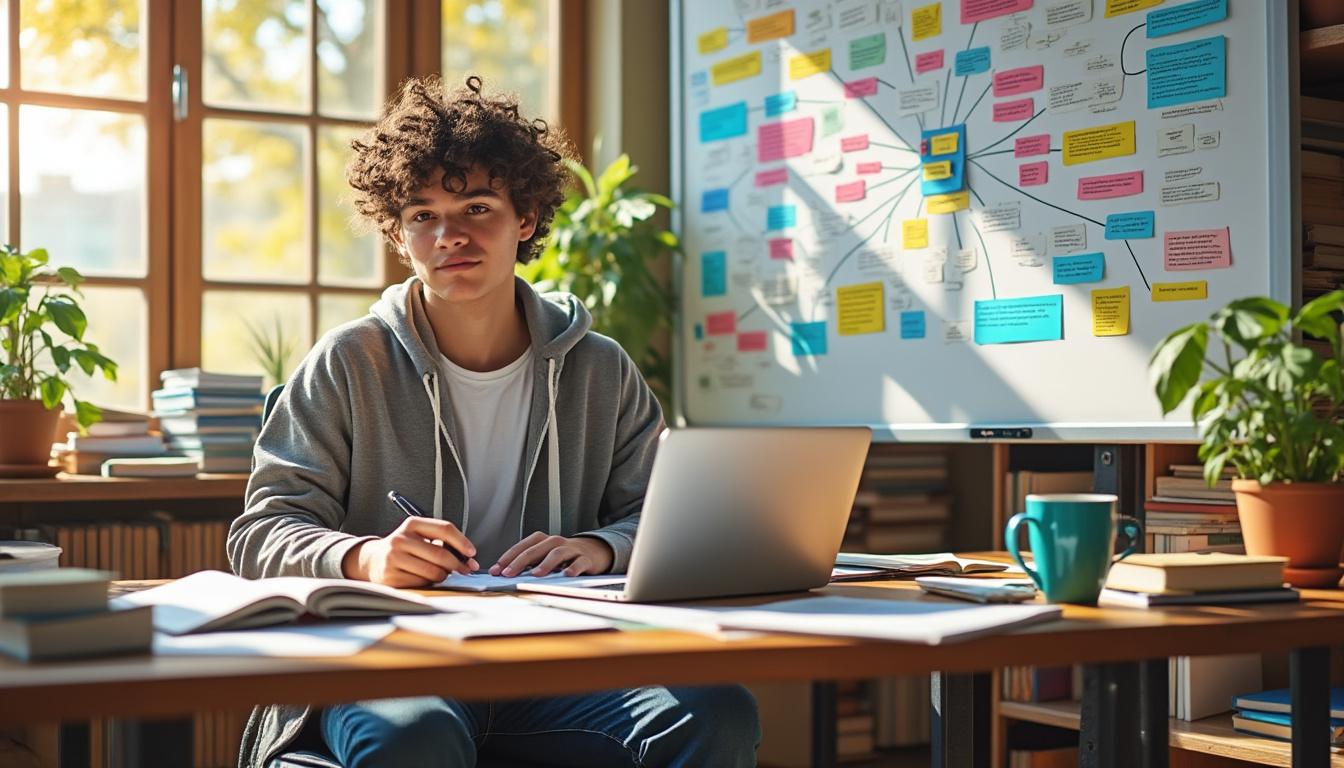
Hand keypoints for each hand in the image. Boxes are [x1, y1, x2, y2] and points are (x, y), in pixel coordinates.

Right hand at [342, 517, 478, 586]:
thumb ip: (442, 542)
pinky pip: (422, 583)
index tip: (472, 553)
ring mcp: (394, 558)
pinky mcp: (391, 576)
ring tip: (439, 573)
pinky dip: (428, 583)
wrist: (372, 560)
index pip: (444, 529)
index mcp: (412, 524)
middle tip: (465, 569)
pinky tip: (424, 578)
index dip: (462, 542)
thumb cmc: (404, 548)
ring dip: (443, 575)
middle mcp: (401, 539)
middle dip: (458, 565)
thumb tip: (468, 558)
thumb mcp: (419, 536)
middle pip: (441, 554)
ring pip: (433, 572)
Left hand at [489, 533, 613, 577]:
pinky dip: (573, 568)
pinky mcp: (585, 559)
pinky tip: (567, 575)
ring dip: (545, 564)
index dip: (508, 557)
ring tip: (536, 575)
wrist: (593, 551)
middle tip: (508, 573)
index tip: (496, 570)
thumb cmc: (563, 557)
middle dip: (520, 561)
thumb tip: (503, 573)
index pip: (522, 546)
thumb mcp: (545, 556)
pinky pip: (579, 562)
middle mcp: (555, 542)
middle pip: (536, 549)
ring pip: (557, 553)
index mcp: (543, 540)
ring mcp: (571, 550)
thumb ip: (528, 563)